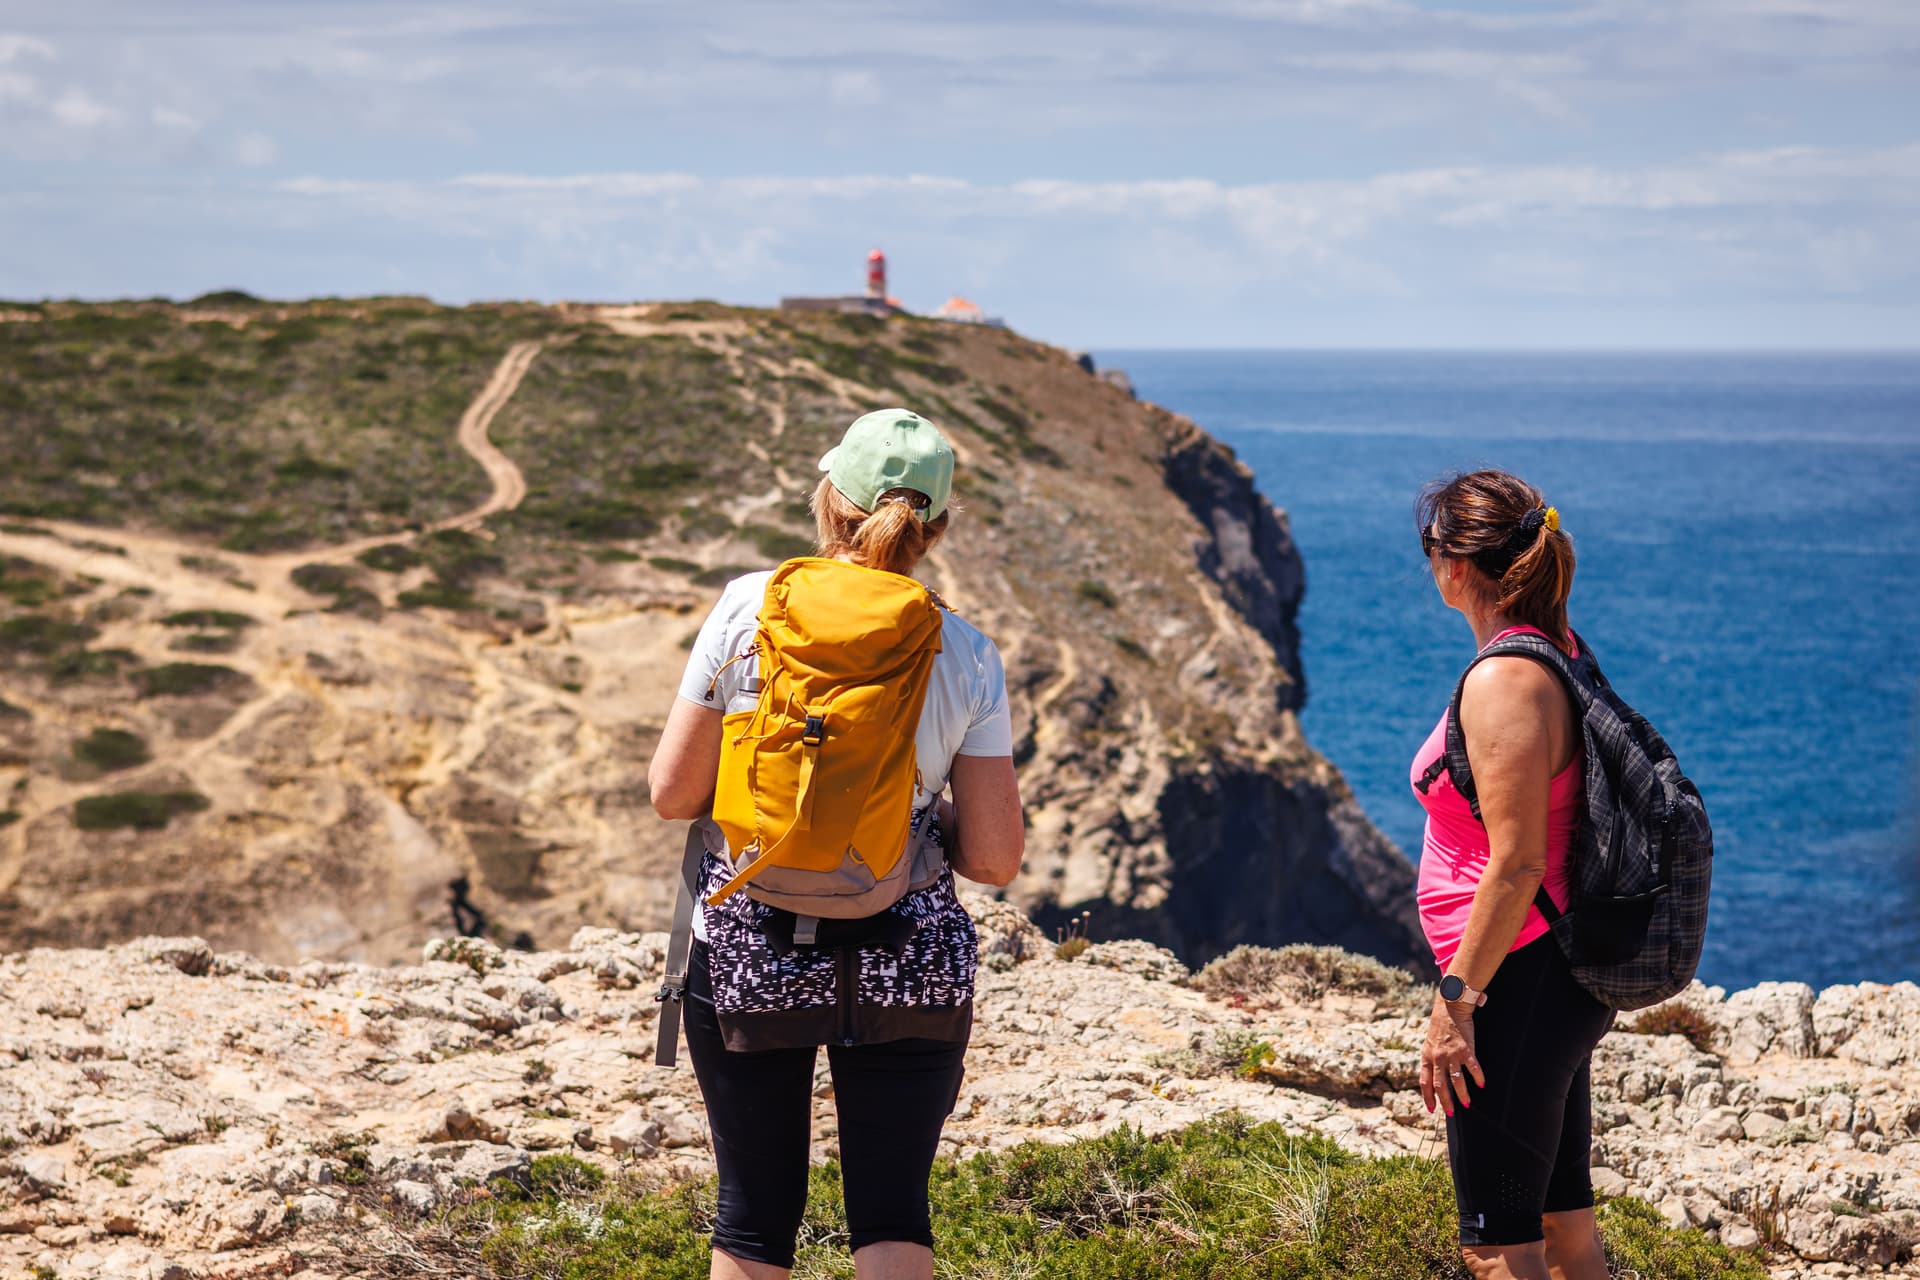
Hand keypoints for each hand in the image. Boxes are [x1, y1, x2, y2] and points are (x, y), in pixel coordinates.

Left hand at [1419, 995, 1484, 1116]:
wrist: (1450, 1008)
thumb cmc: (1440, 1028)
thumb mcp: (1429, 1045)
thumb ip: (1431, 1061)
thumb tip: (1433, 1079)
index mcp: (1427, 1057)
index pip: (1425, 1082)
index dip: (1428, 1097)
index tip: (1431, 1109)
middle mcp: (1438, 1057)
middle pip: (1440, 1085)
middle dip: (1445, 1101)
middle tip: (1451, 1113)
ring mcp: (1451, 1054)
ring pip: (1456, 1080)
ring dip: (1462, 1094)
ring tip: (1466, 1104)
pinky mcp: (1465, 1049)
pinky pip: (1473, 1067)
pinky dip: (1478, 1077)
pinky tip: (1481, 1084)